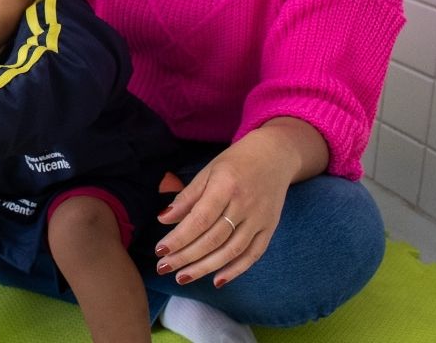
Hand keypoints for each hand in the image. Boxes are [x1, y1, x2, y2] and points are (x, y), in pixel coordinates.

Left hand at [154, 120, 324, 287]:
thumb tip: (163, 219)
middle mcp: (244, 205)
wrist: (275, 155)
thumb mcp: (207, 171)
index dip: (179, 238)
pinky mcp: (269, 228)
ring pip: (231, 251)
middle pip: (213, 239)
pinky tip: (216, 280)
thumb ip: (187, 197)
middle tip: (163, 267)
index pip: (200, 219)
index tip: (160, 250)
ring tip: (182, 276)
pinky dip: (235, 270)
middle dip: (186, 257)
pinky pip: (253, 255)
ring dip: (205, 268)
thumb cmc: (235, 162)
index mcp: (226, 186)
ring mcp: (260, 219)